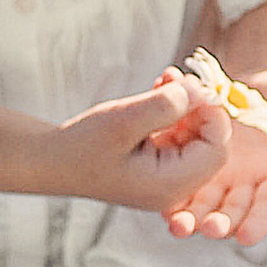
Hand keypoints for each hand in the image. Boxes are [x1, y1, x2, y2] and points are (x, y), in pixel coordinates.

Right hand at [55, 69, 233, 213]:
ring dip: (185, 106)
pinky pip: (177, 138)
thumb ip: (165, 106)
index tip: (194, 86)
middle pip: (209, 144)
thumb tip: (201, 91)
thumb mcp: (124, 119)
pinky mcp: (155, 168)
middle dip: (198, 107)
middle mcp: (173, 189)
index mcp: (170, 186)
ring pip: (194, 137)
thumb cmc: (81, 144)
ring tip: (164, 79)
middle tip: (177, 77)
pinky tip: (158, 92)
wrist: (50, 161)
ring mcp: (165, 180)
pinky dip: (172, 114)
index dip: (212, 114)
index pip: (216, 150)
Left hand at [161, 52, 266, 245]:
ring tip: (173, 223)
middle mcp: (247, 186)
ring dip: (186, 214)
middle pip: (231, 212)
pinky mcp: (192, 157)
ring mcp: (218, 175)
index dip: (260, 222)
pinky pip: (178, 169)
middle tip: (204, 229)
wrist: (259, 83)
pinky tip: (155, 183)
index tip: (247, 236)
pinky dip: (168, 174)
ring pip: (200, 201)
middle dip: (217, 224)